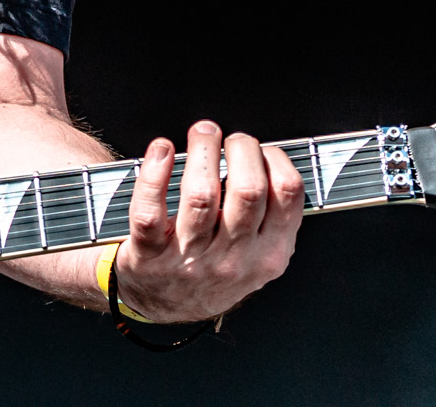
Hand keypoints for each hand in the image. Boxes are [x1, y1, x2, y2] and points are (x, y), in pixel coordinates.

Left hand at [113, 121, 303, 324]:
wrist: (162, 302)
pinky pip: (150, 211)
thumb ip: (269, 215)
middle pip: (248, 189)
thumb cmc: (212, 266)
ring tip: (201, 133)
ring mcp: (190, 260)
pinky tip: (161, 151)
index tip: (260, 149)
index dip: (275, 158)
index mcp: (268, 254)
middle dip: (240, 148)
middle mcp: (232, 259)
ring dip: (201, 150)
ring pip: (201, 195)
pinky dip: (154, 173)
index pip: (287, 194)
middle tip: (227, 139)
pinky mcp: (149, 256)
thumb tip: (271, 156)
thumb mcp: (256, 254)